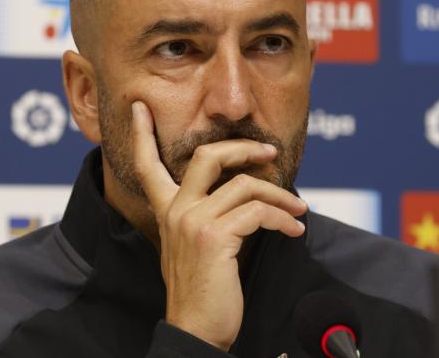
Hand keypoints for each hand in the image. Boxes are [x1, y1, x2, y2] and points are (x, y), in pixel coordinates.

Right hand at [131, 101, 306, 350]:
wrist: (196, 331)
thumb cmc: (202, 289)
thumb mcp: (193, 245)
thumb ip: (206, 215)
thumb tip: (244, 194)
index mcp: (168, 211)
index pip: (147, 165)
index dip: (143, 133)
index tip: (140, 108)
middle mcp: (176, 210)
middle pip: (208, 155)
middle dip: (243, 147)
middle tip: (268, 150)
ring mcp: (193, 221)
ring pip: (246, 185)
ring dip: (280, 196)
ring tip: (298, 210)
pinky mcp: (215, 237)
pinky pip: (258, 212)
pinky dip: (282, 219)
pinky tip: (293, 230)